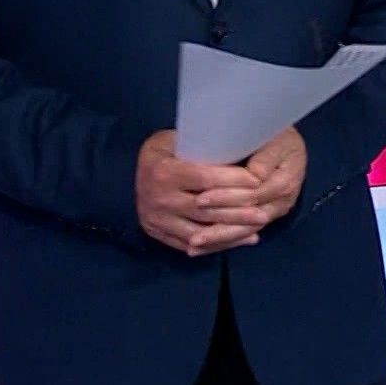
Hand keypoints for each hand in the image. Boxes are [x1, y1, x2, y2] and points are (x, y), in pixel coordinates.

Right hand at [134, 129, 263, 256]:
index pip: (206, 178)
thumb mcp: (174, 140)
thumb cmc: (161, 152)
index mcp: (164, 171)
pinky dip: (218, 245)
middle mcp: (159, 198)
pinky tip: (241, 240)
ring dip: (232, 233)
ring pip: (200, 232)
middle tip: (264, 213)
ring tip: (257, 230)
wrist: (121, 176)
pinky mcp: (157, 234)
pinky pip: (191, 245)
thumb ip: (201, 145)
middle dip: (238, 213)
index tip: (258, 180)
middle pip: (206, 210)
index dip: (234, 180)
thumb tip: (241, 143)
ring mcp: (157, 219)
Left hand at [188, 127, 307, 251]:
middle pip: (247, 216)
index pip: (252, 193)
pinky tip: (203, 248)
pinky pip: (244, 234)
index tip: (200, 198)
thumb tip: (254, 174)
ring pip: (245, 230)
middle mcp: (283, 200)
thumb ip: (266, 157)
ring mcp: (275, 210)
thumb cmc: (278, 137)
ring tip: (193, 244)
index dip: (226, 197)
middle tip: (191, 226)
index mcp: (285, 179)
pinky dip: (224, 241)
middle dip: (218, 222)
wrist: (290, 145)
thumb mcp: (276, 140)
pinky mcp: (267, 216)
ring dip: (219, 238)